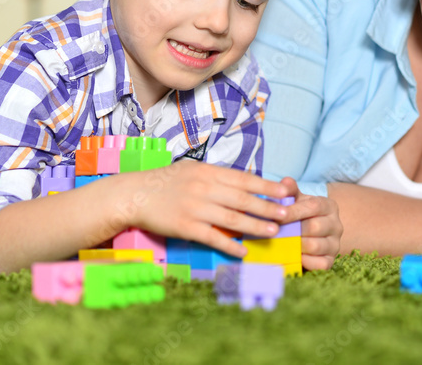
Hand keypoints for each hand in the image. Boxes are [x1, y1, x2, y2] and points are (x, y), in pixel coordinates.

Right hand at [123, 159, 290, 258]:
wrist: (134, 195)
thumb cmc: (167, 182)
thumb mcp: (193, 170)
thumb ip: (217, 176)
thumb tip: (246, 182)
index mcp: (208, 172)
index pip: (244, 179)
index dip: (266, 187)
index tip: (285, 192)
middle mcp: (204, 189)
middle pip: (242, 200)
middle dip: (267, 207)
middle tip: (286, 214)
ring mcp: (194, 208)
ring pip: (232, 219)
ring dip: (255, 226)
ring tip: (273, 231)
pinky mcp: (185, 227)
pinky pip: (212, 238)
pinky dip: (229, 245)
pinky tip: (243, 250)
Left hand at [280, 177, 342, 270]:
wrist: (311, 235)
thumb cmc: (301, 216)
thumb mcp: (296, 202)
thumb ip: (290, 191)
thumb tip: (285, 182)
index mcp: (329, 206)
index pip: (313, 207)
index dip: (293, 212)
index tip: (275, 216)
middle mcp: (336, 225)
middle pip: (314, 227)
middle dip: (292, 230)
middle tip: (274, 233)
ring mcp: (335, 244)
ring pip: (316, 246)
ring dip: (296, 246)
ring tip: (282, 245)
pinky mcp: (331, 261)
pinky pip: (320, 264)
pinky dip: (306, 262)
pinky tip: (295, 257)